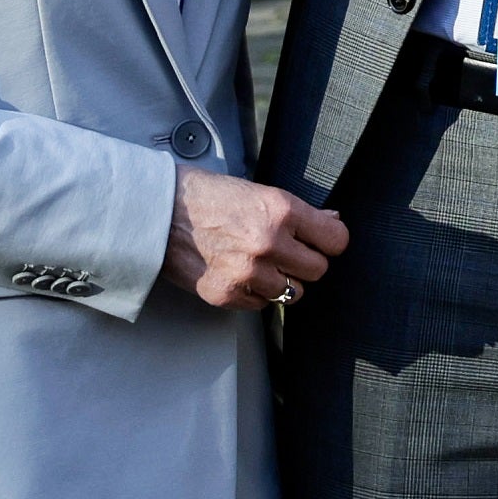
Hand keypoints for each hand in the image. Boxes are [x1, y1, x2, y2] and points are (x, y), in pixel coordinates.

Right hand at [165, 168, 349, 310]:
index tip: (321, 241)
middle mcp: (268, 244)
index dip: (329, 241)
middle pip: (318, 270)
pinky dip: (256, 294)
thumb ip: (299, 213)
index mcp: (281, 211)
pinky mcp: (225, 294)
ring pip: (293, 293)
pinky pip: (262, 306)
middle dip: (306, 263)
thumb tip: (332, 221)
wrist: (161, 212)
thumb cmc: (211, 197)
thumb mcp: (261, 193)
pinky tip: (240, 274)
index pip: (336, 240)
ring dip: (282, 282)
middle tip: (288, 254)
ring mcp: (246, 272)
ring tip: (262, 265)